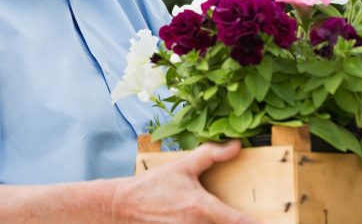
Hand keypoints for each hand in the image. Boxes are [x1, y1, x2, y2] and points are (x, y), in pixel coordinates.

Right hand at [112, 141, 257, 223]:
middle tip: (234, 217)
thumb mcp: (182, 166)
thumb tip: (237, 145)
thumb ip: (211, 155)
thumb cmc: (154, 186)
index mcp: (201, 208)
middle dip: (232, 223)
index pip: (236, 221)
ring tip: (210, 217)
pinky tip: (192, 220)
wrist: (123, 206)